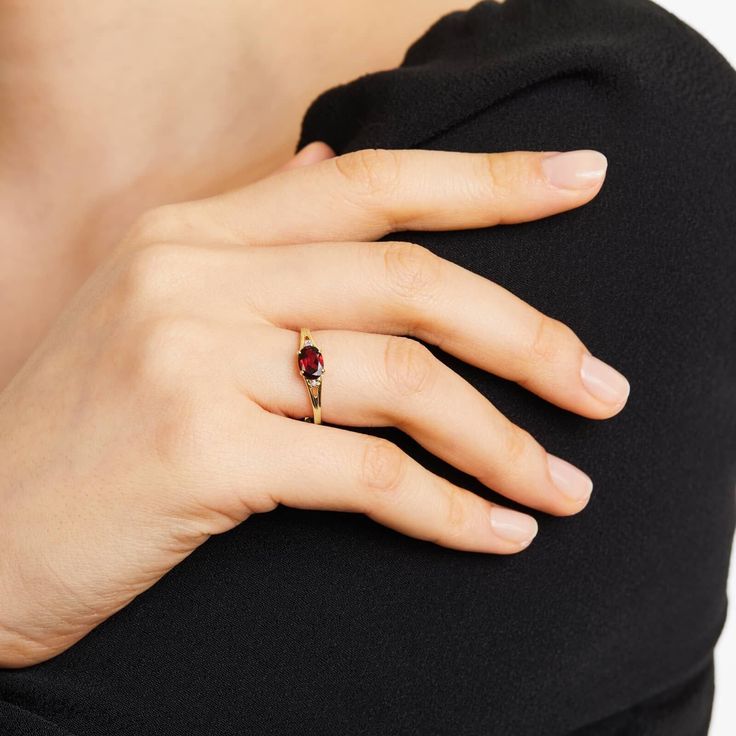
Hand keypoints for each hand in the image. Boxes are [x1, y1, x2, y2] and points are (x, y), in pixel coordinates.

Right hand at [0, 144, 627, 666]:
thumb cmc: (80, 433)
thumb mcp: (156, 310)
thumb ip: (251, 237)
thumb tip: (325, 162)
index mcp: (191, 232)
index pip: (366, 183)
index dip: (484, 179)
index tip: (577, 179)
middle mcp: (193, 277)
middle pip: (410, 281)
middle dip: (528, 335)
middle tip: (602, 388)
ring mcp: (191, 359)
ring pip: (402, 381)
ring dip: (501, 440)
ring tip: (563, 484)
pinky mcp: (198, 451)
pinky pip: (366, 474)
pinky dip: (447, 507)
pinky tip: (497, 532)